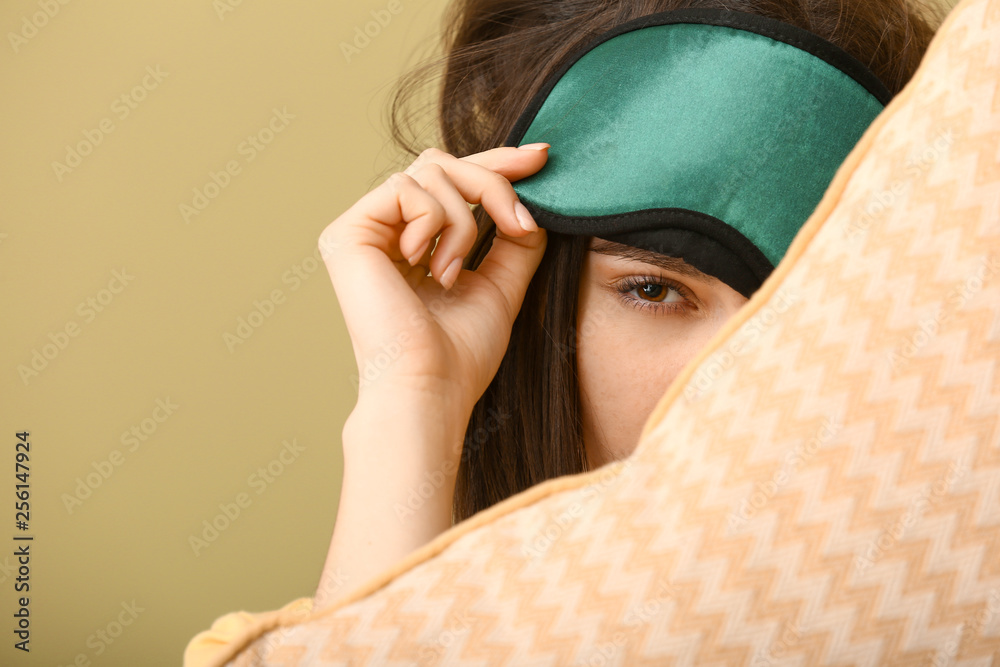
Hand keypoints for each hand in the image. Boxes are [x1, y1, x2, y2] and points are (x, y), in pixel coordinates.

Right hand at [319, 145, 549, 425]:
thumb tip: (531, 200)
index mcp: (412, 244)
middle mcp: (382, 232)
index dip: (497, 162)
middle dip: (491, 183)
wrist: (429, 387)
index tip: (542, 156)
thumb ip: (513, 240)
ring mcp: (362, 231)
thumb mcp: (501, 285)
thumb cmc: (460, 355)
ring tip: (454, 273)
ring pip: (429, 171)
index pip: (452, 181)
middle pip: (441, 163)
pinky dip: (433, 224)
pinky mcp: (347, 232)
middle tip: (519, 225)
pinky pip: (406, 189)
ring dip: (461, 221)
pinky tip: (428, 268)